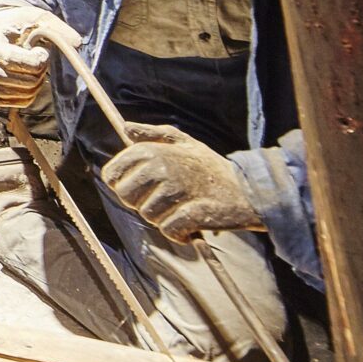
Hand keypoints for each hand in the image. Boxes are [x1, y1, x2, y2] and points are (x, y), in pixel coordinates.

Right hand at [0, 6, 77, 109]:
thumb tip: (77, 44)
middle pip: (5, 78)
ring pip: (3, 93)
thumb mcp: (37, 18)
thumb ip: (57, 28)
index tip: (43, 53)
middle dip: (32, 77)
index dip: (33, 62)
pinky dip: (18, 100)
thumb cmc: (17, 22)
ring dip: (27, 90)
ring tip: (37, 76)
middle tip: (43, 67)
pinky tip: (30, 88)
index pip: (9, 59)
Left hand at [100, 124, 264, 239]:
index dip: (123, 186)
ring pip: (148, 216)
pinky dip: (179, 233)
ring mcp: (177, 190)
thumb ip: (152, 135)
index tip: (142, 190)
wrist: (250, 190)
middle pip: (126, 197)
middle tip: (167, 201)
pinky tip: (192, 225)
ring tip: (184, 208)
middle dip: (142, 204)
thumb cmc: (211, 167)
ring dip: (164, 218)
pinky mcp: (193, 213)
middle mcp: (161, 167)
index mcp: (153, 151)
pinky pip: (169, 230)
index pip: (112, 175)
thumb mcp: (184, 142)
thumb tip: (126, 128)